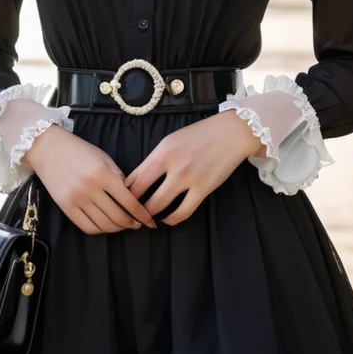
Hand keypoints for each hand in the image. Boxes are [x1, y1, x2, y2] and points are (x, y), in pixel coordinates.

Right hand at [21, 124, 158, 234]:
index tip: (151, 221)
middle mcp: (91, 189)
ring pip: (104, 225)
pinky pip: (87, 227)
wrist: (48, 148)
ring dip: (118, 228)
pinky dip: (100, 230)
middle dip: (132, 223)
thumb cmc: (80, 151)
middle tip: (138, 223)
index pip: (129, 202)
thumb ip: (119, 178)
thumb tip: (132, 199)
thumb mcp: (104, 158)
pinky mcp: (66, 207)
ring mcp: (77, 200)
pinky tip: (106, 225)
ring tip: (124, 225)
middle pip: (118, 217)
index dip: (142, 214)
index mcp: (104, 174)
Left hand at [123, 109, 263, 226]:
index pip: (133, 178)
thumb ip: (155, 159)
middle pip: (140, 195)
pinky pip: (182, 212)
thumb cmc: (199, 135)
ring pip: (159, 206)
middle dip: (133, 208)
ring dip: (150, 215)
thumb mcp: (171, 141)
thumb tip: (137, 180)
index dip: (123, 193)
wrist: (231, 133)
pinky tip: (168, 219)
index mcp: (161, 151)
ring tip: (148, 218)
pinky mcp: (203, 189)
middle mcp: (171, 165)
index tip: (122, 201)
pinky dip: (172, 219)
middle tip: (131, 214)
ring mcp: (188, 178)